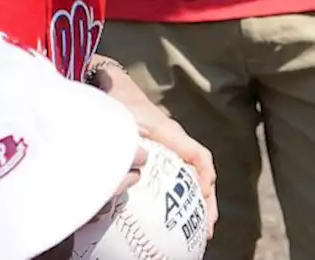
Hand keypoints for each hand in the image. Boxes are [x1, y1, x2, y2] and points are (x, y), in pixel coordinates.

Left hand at [92, 59, 218, 237]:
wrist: (105, 83)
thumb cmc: (115, 100)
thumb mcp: (119, 120)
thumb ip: (123, 139)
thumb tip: (131, 165)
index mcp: (169, 132)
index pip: (198, 154)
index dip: (205, 175)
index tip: (205, 194)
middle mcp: (174, 141)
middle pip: (200, 172)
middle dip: (207, 200)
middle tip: (208, 227)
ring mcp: (167, 148)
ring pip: (191, 177)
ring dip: (199, 203)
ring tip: (202, 230)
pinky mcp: (157, 154)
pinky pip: (177, 177)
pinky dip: (183, 197)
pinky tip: (178, 219)